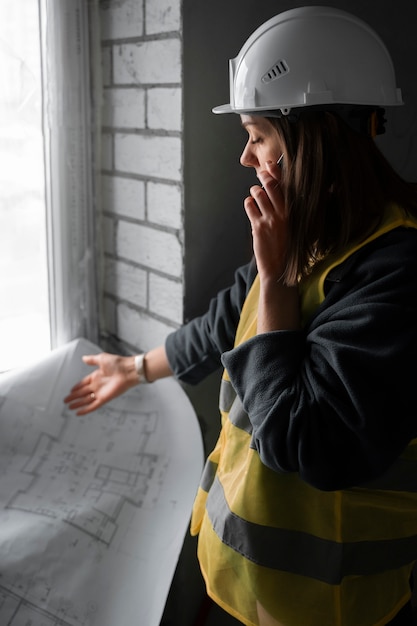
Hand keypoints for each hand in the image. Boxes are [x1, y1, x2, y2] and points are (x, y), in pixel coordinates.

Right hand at [64, 353, 138, 414]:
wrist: (128, 370)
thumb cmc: (118, 363)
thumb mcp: (102, 358)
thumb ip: (92, 360)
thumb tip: (84, 358)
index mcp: (96, 376)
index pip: (83, 383)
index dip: (77, 387)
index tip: (71, 390)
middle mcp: (98, 385)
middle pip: (83, 393)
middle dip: (74, 397)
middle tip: (66, 400)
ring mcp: (100, 392)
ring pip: (86, 400)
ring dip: (78, 404)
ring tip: (70, 407)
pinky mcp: (104, 398)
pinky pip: (93, 406)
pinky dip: (86, 410)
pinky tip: (79, 412)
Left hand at [244, 160, 287, 281]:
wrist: (280, 268)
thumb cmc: (287, 247)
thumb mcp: (295, 227)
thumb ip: (290, 210)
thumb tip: (285, 193)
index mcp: (294, 212)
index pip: (286, 187)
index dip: (277, 173)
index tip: (271, 165)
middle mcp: (284, 214)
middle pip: (272, 186)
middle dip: (265, 176)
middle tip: (261, 174)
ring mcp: (271, 220)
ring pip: (259, 193)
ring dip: (255, 191)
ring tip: (256, 195)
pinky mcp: (259, 227)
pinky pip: (250, 206)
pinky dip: (249, 203)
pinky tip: (251, 206)